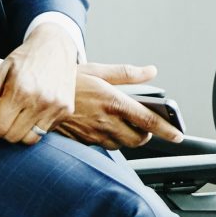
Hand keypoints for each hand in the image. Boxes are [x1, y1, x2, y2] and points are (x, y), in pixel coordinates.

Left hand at [0, 20, 81, 144]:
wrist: (56, 45)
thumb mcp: (1, 71)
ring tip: (17, 118)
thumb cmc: (25, 59)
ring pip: (30, 139)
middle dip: (3, 132)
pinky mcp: (67, 110)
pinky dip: (36, 127)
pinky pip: (45, 131)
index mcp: (20, 90)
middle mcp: (40, 101)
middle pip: (13, 136)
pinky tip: (34, 111)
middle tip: (2, 120)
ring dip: (20, 133)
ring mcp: (56, 106)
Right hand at [50, 62, 187, 150]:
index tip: (178, 135)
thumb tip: (151, 71)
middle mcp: (106, 121)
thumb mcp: (98, 70)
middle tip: (144, 124)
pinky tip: (106, 127)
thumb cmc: (69, 81)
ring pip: (123, 144)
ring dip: (129, 137)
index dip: (167, 130)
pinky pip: (106, 145)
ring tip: (124, 123)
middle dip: (146, 134)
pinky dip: (112, 139)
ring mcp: (95, 134)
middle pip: (138, 139)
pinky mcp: (85, 141)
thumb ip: (127, 73)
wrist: (37, 96)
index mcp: (113, 102)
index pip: (148, 121)